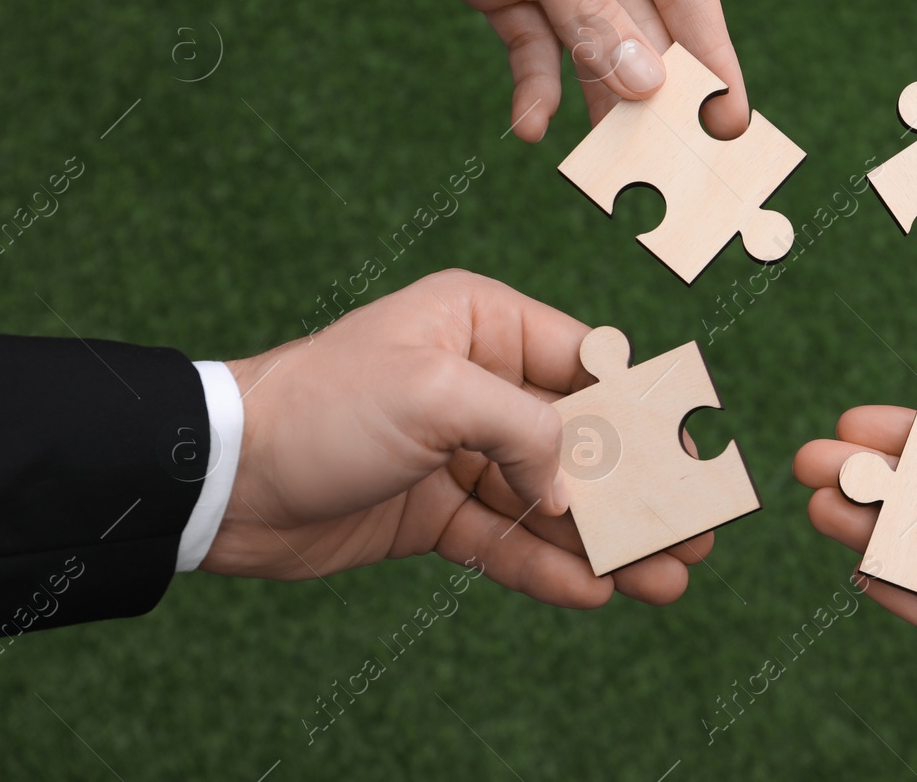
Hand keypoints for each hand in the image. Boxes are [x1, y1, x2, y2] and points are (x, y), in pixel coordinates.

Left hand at [205, 269, 713, 606]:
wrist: (221, 479)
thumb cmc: (324, 405)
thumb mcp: (436, 395)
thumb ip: (527, 430)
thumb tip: (577, 487)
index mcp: (482, 323)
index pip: (587, 364)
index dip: (645, 412)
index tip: (693, 458)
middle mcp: (477, 382)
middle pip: (580, 439)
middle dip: (639, 490)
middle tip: (695, 534)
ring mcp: (458, 449)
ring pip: (550, 498)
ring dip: (605, 540)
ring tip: (664, 580)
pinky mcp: (434, 509)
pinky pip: (505, 539)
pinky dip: (546, 566)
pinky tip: (593, 593)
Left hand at [232, 0, 748, 143]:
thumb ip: (582, 8)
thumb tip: (645, 82)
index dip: (712, 55)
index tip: (730, 118)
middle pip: (641, 25)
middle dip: (655, 90)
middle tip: (672, 159)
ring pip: (588, 46)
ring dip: (598, 100)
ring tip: (609, 163)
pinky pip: (531, 49)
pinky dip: (534, 88)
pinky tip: (530, 126)